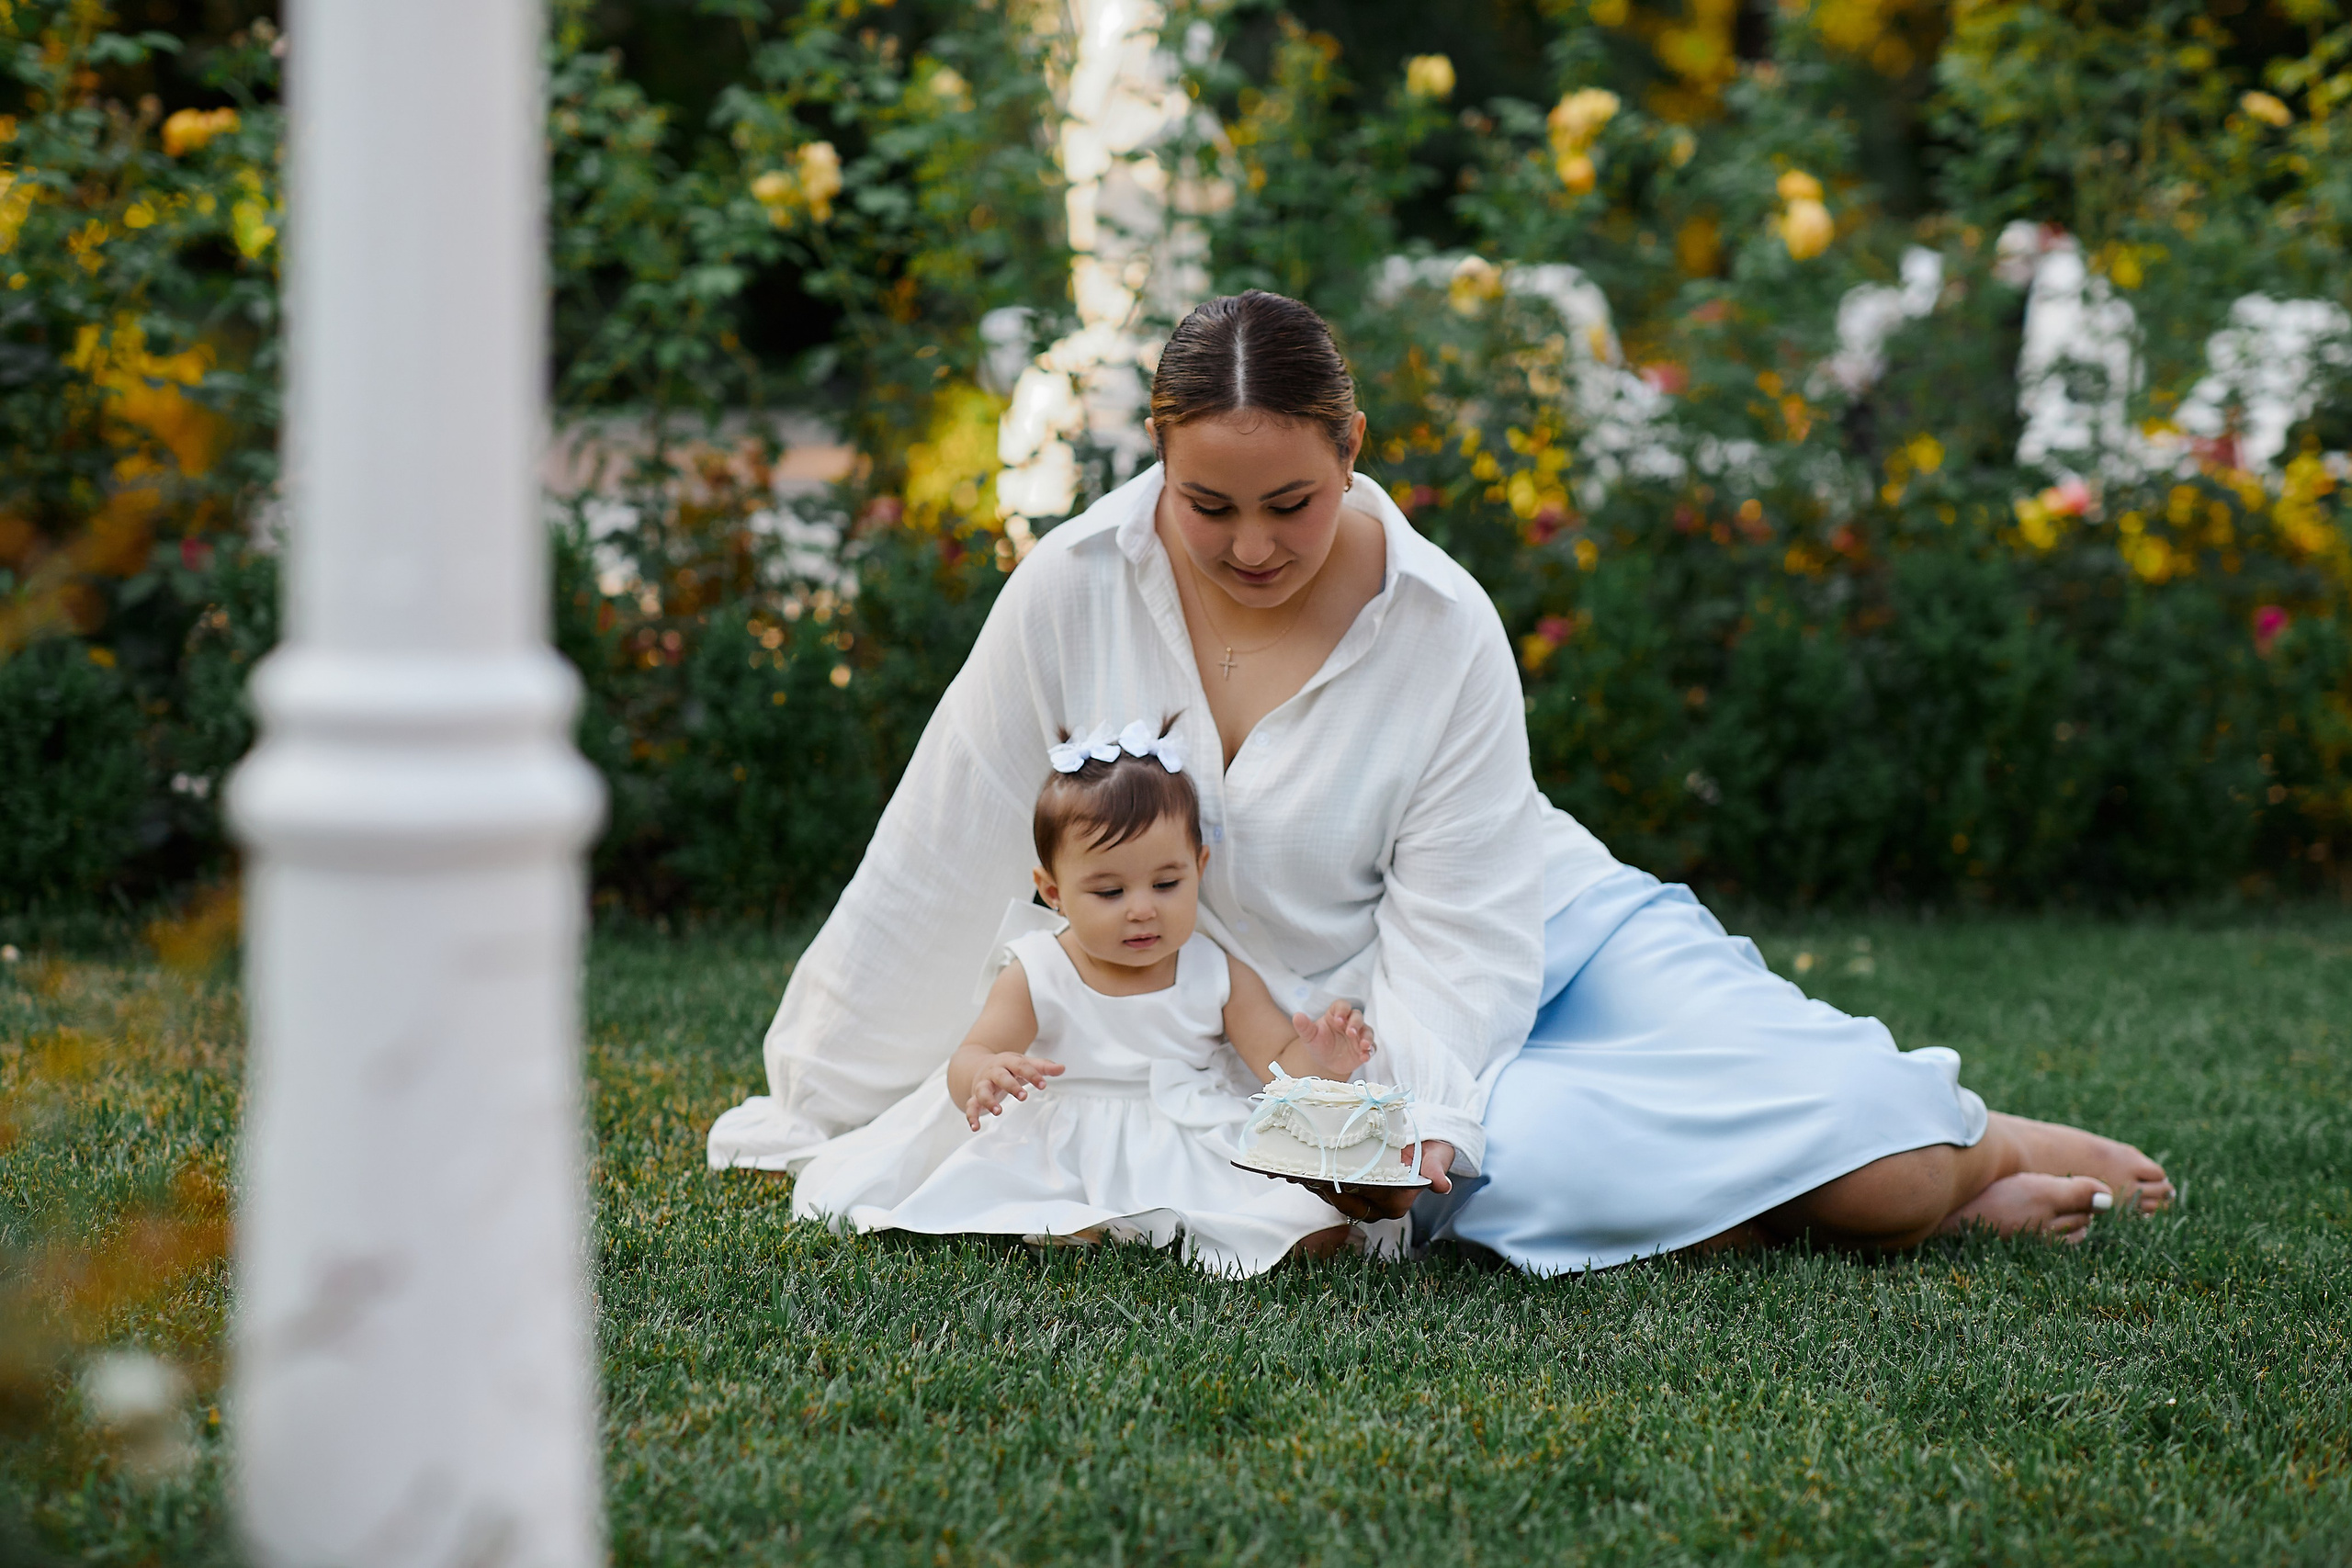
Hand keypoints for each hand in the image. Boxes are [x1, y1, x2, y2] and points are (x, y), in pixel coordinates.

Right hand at [962, 1052, 1062, 1129]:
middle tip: (1023, 1097)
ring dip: (989, 1101)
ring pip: (982, 1091)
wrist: (977, 1064)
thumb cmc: (1007, 1067)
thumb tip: (1062, 1068)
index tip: (1043, 1085)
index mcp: (1007, 1062)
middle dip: (1011, 1086)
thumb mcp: (1023, 1064)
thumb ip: (1042, 1067)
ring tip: (998, 1112)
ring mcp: (982, 1084)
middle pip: (1000, 1076)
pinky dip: (971, 1116)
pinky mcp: (974, 1097)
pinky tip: (976, 1127)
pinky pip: (970, 1106)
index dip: (1032, 1075)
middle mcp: (993, 1072)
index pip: (1021, 1066)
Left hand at [1278, 1139, 1453, 1220]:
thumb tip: (1441, 1185)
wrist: (1422, 1142)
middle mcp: (1375, 1207)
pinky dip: (1304, 1178)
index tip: (1329, 1171)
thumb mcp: (1436, 1154)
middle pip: (1342, 1198)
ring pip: (1328, 1195)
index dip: (1345, 1184)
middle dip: (1321, 1183)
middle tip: (1301, 1165)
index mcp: (1396, 1201)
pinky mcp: (1344, 1191)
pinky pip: (1321, 1188)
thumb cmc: (1429, 1147)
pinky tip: (1286, 1168)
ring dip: (1308, 1181)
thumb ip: (1434, 1168)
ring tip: (1289, 1164)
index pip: (1366, 1195)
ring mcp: (1358, 1200)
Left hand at [1287, 1001, 1374, 1079]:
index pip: (1342, 1006)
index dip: (1342, 1010)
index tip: (1338, 1019)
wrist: (1324, 1063)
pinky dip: (1369, 1052)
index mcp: (1336, 1015)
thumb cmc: (1318, 1044)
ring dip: (1367, 1037)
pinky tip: (1364, 1057)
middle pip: (1357, 1016)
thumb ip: (1304, 1026)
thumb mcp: (1309, 1036)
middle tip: (1350, 1032)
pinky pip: (1371, 1048)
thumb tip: (1297, 1016)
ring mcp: (1358, 1036)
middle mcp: (1349, 1023)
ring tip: (1363, 1045)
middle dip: (1355, 1023)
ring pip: (1367, 1031)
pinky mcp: (1364, 1049)